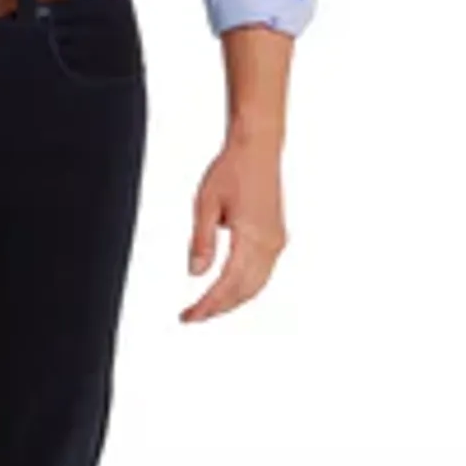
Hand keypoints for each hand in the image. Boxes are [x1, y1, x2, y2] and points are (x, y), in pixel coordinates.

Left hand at [180, 134, 288, 321]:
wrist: (257, 149)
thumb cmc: (232, 169)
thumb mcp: (205, 203)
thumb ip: (201, 241)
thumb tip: (195, 273)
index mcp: (253, 236)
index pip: (228, 284)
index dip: (208, 305)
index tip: (189, 316)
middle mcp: (270, 243)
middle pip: (244, 291)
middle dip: (218, 308)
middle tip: (192, 317)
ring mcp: (276, 242)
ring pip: (256, 286)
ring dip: (231, 301)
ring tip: (206, 308)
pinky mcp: (277, 238)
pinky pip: (262, 274)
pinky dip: (244, 288)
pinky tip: (228, 291)